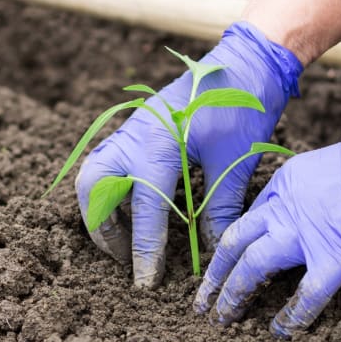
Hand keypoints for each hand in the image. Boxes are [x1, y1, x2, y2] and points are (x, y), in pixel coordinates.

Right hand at [76, 22, 301, 286]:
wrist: (247, 60)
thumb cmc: (244, 107)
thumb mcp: (235, 163)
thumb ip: (219, 209)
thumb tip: (211, 251)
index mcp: (158, 143)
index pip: (143, 207)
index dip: (144, 248)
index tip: (146, 281)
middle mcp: (135, 135)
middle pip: (93, 187)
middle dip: (103, 228)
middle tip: (126, 258)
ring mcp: (132, 129)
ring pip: (93, 174)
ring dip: (101, 210)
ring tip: (124, 241)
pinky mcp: (137, 128)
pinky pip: (108, 163)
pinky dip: (111, 191)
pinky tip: (133, 212)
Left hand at [194, 105, 340, 336]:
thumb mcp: (337, 168)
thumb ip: (314, 196)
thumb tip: (313, 223)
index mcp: (288, 179)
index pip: (251, 217)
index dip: (234, 246)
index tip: (224, 265)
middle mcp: (288, 203)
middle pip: (236, 241)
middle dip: (215, 274)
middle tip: (202, 301)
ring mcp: (309, 230)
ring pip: (253, 266)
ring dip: (235, 295)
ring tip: (225, 319)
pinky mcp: (337, 255)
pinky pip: (306, 294)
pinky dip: (291, 317)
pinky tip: (280, 332)